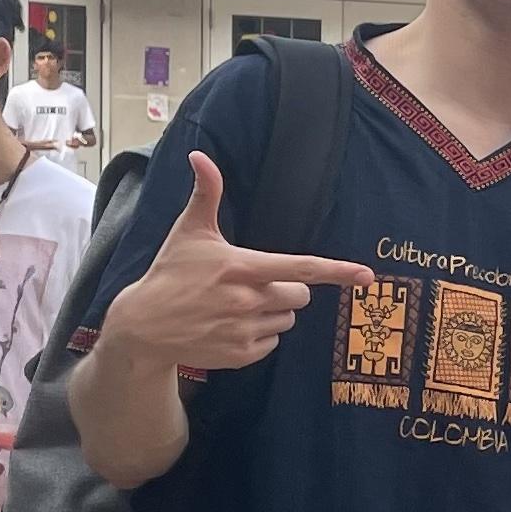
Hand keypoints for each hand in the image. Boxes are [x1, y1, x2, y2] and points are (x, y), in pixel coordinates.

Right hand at [97, 153, 378, 372]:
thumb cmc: (170, 273)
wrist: (143, 327)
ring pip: (287, 319)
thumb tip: (200, 155)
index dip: (337, 271)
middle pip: (300, 294)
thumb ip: (206, 193)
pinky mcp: (240, 355)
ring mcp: (244, 331)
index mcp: (240, 267)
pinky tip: (230, 326)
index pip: (300, 268)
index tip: (367, 275)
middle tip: (255, 283)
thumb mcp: (189, 232)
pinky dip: (260, 335)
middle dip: (287, 287)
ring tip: (237, 305)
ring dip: (273, 312)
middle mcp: (247, 301)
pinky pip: (273, 344)